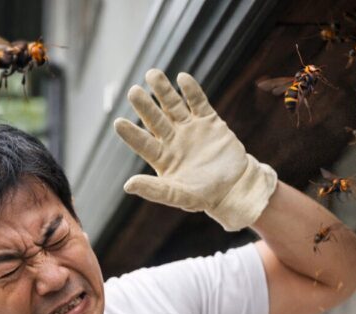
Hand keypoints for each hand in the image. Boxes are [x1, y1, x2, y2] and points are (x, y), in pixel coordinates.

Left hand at [114, 69, 277, 231]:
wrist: (236, 187)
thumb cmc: (206, 195)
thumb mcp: (179, 196)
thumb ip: (154, 190)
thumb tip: (128, 185)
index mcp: (163, 158)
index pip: (143, 143)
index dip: (131, 133)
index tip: (118, 123)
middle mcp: (173, 140)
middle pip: (155, 119)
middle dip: (145, 105)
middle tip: (133, 92)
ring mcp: (190, 128)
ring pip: (173, 106)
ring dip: (163, 91)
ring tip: (153, 74)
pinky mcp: (209, 121)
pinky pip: (198, 102)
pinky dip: (191, 91)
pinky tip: (182, 78)